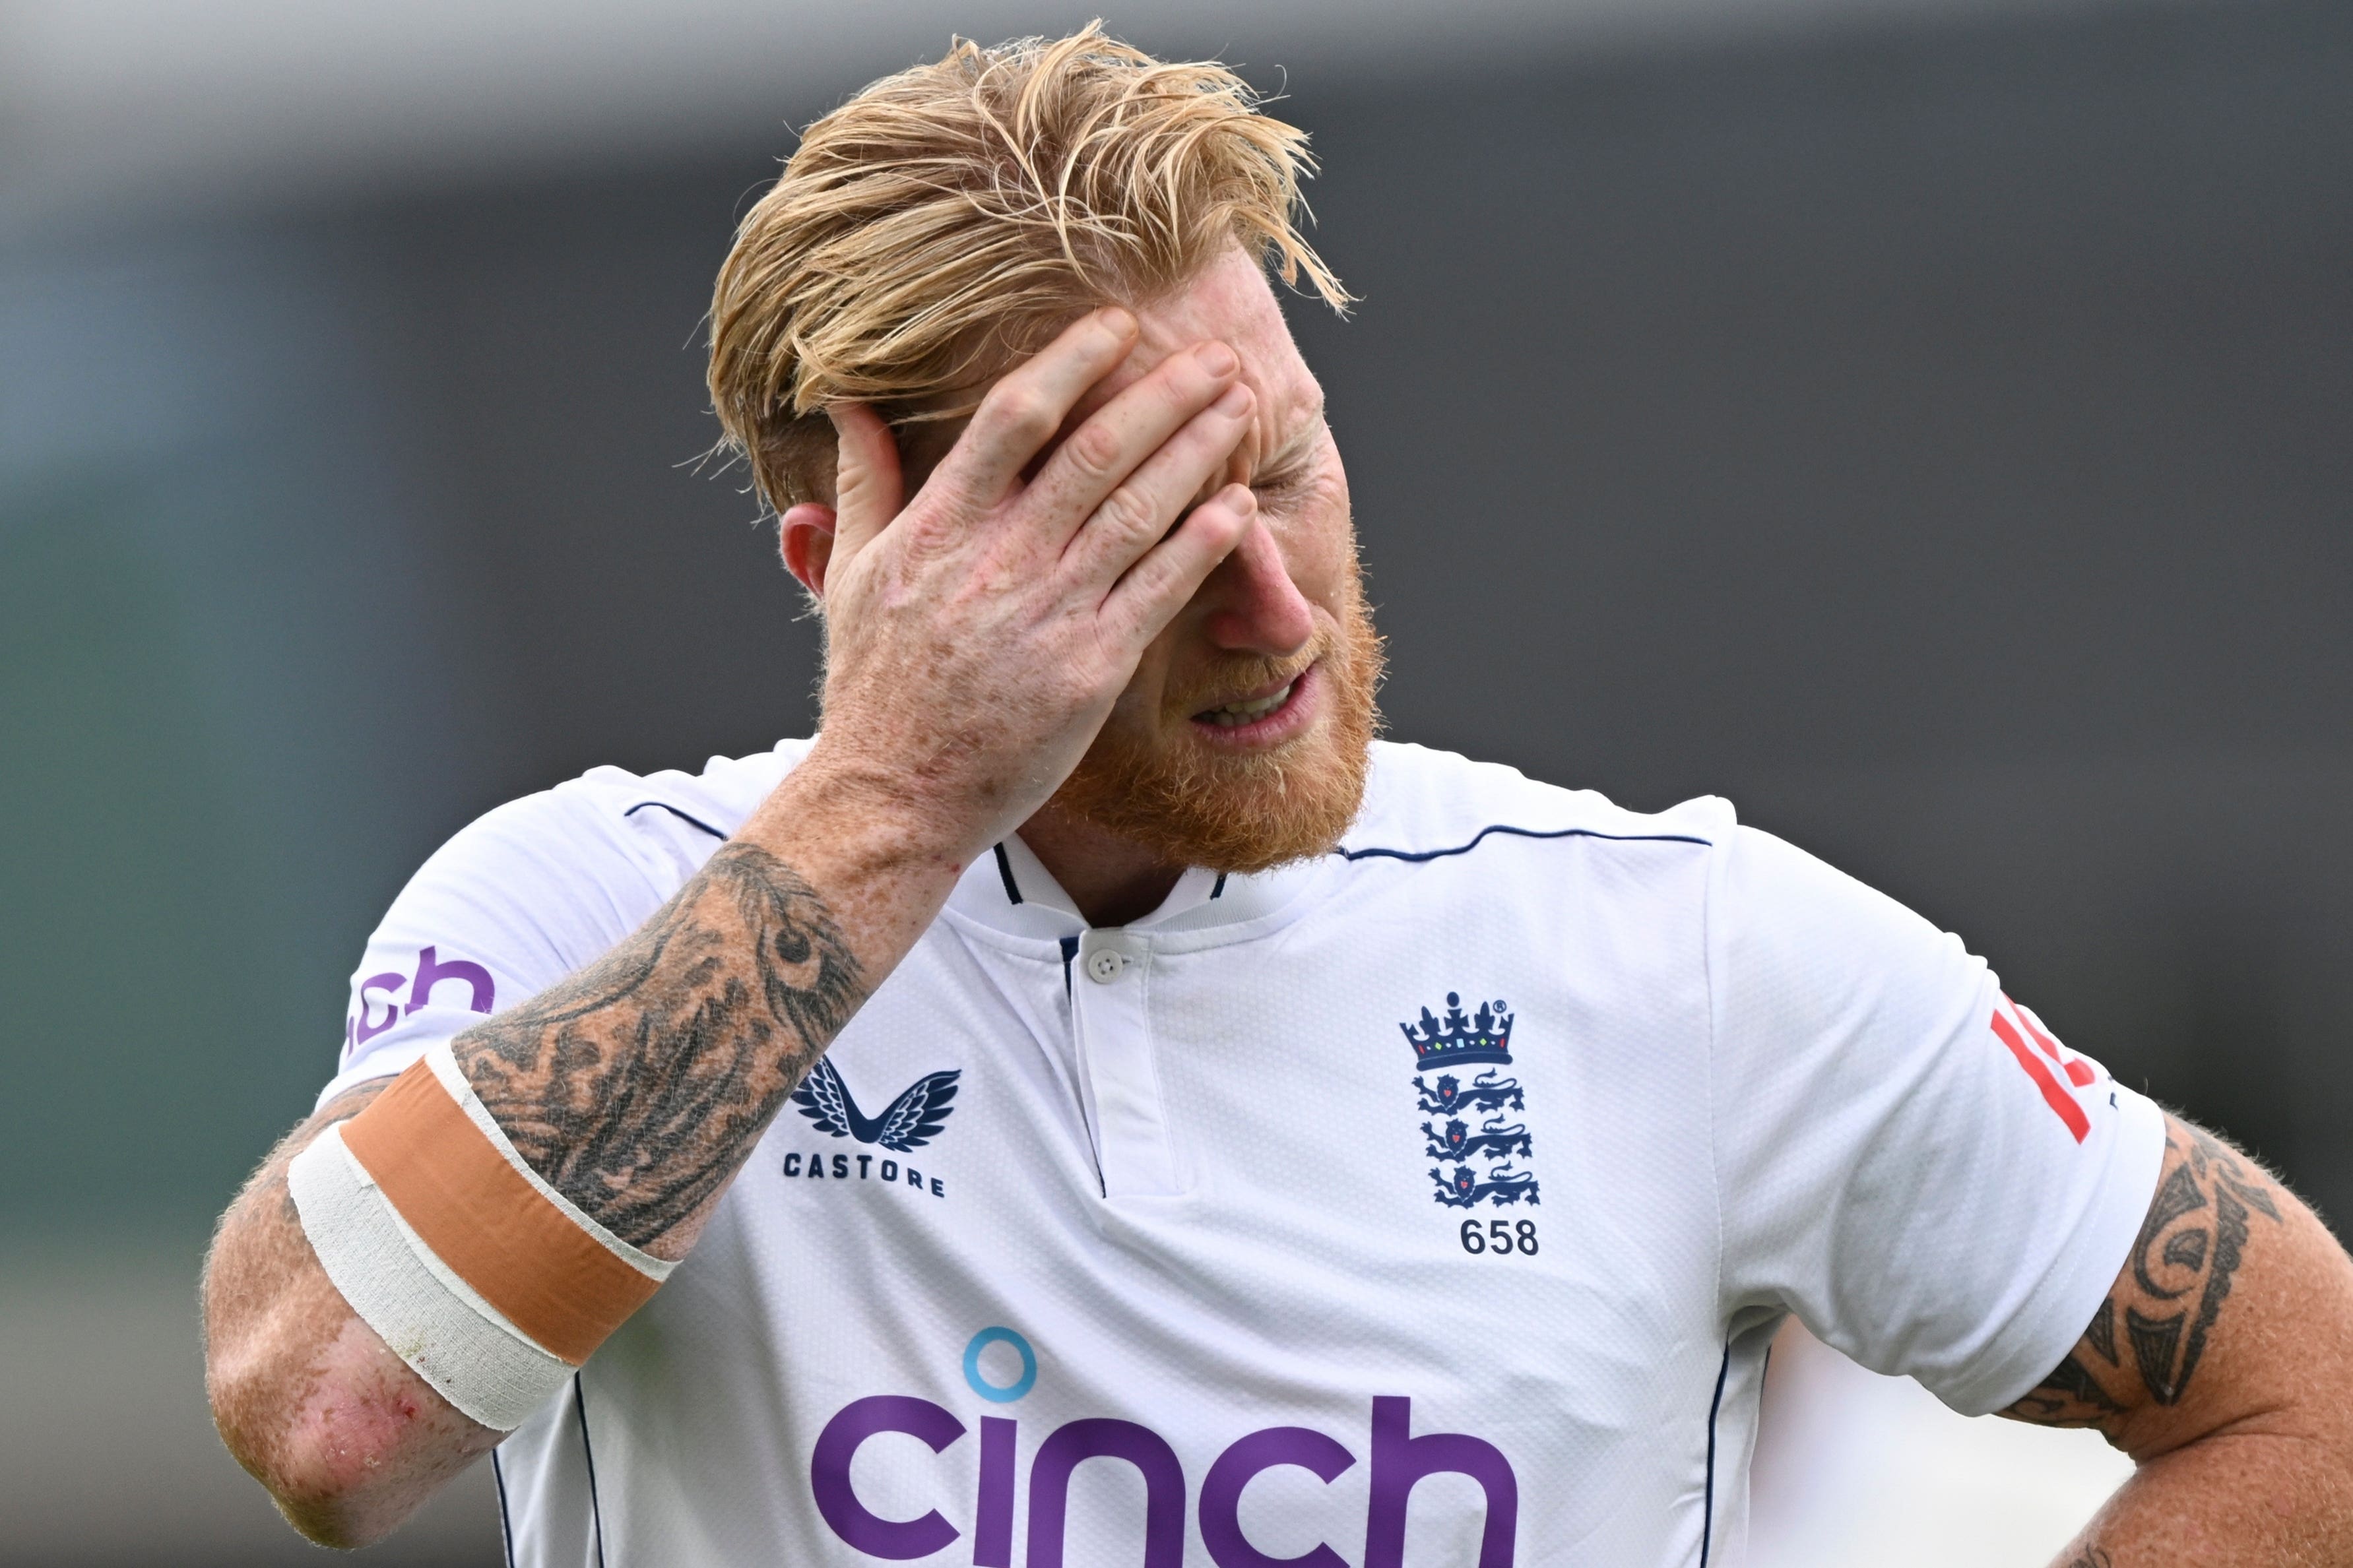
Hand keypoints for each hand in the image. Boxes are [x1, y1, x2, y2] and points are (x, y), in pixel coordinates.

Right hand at [793, 308, 1258, 861]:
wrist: (893, 794)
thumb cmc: (873, 685)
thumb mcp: (848, 573)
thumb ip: (863, 481)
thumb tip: (846, 401)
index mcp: (939, 527)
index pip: (1011, 418)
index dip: (1070, 363)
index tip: (1115, 326)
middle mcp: (997, 561)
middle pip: (1093, 452)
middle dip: (1163, 395)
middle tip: (1217, 353)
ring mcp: (1047, 614)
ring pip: (1136, 511)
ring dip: (1196, 450)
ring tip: (1240, 404)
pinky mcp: (1089, 669)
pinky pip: (1158, 590)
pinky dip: (1204, 543)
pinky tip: (1239, 505)